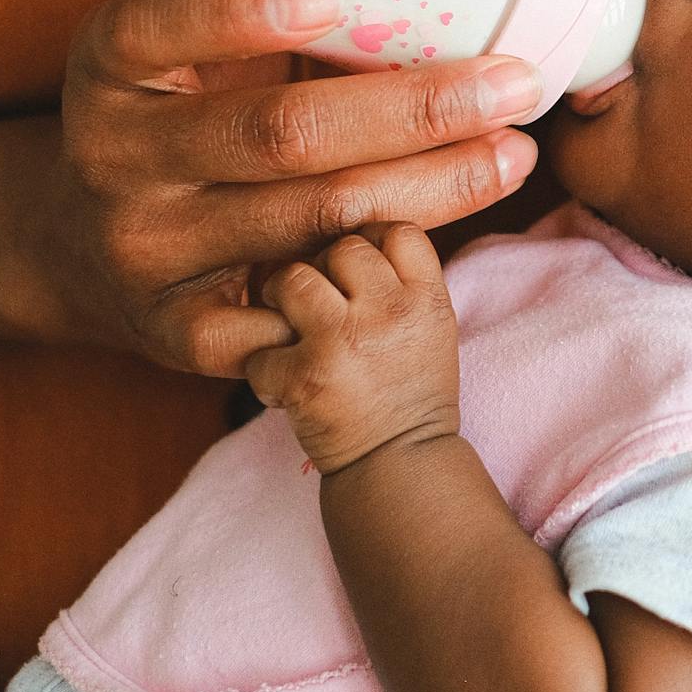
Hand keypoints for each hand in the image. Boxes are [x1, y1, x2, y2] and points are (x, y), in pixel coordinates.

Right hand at [12, 0, 538, 374]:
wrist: (79, 245)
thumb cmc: (181, 114)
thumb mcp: (192, 55)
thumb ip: (277, 31)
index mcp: (108, 66)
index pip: (156, 26)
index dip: (238, 13)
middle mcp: (114, 157)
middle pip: (279, 135)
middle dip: (412, 110)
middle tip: (510, 84)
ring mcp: (143, 251)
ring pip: (314, 222)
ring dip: (433, 188)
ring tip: (513, 153)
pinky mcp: (176, 332)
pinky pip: (301, 310)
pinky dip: (377, 275)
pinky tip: (439, 245)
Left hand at [247, 223, 462, 474]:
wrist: (400, 468)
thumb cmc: (410, 392)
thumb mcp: (432, 328)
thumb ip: (403, 277)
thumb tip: (353, 223)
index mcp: (427, 300)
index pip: (397, 230)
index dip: (371, 241)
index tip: (360, 271)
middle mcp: (390, 314)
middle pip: (342, 247)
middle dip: (324, 270)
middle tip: (322, 306)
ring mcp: (344, 342)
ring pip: (293, 278)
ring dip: (283, 301)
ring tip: (292, 329)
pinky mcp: (303, 377)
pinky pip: (259, 343)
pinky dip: (263, 365)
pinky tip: (283, 382)